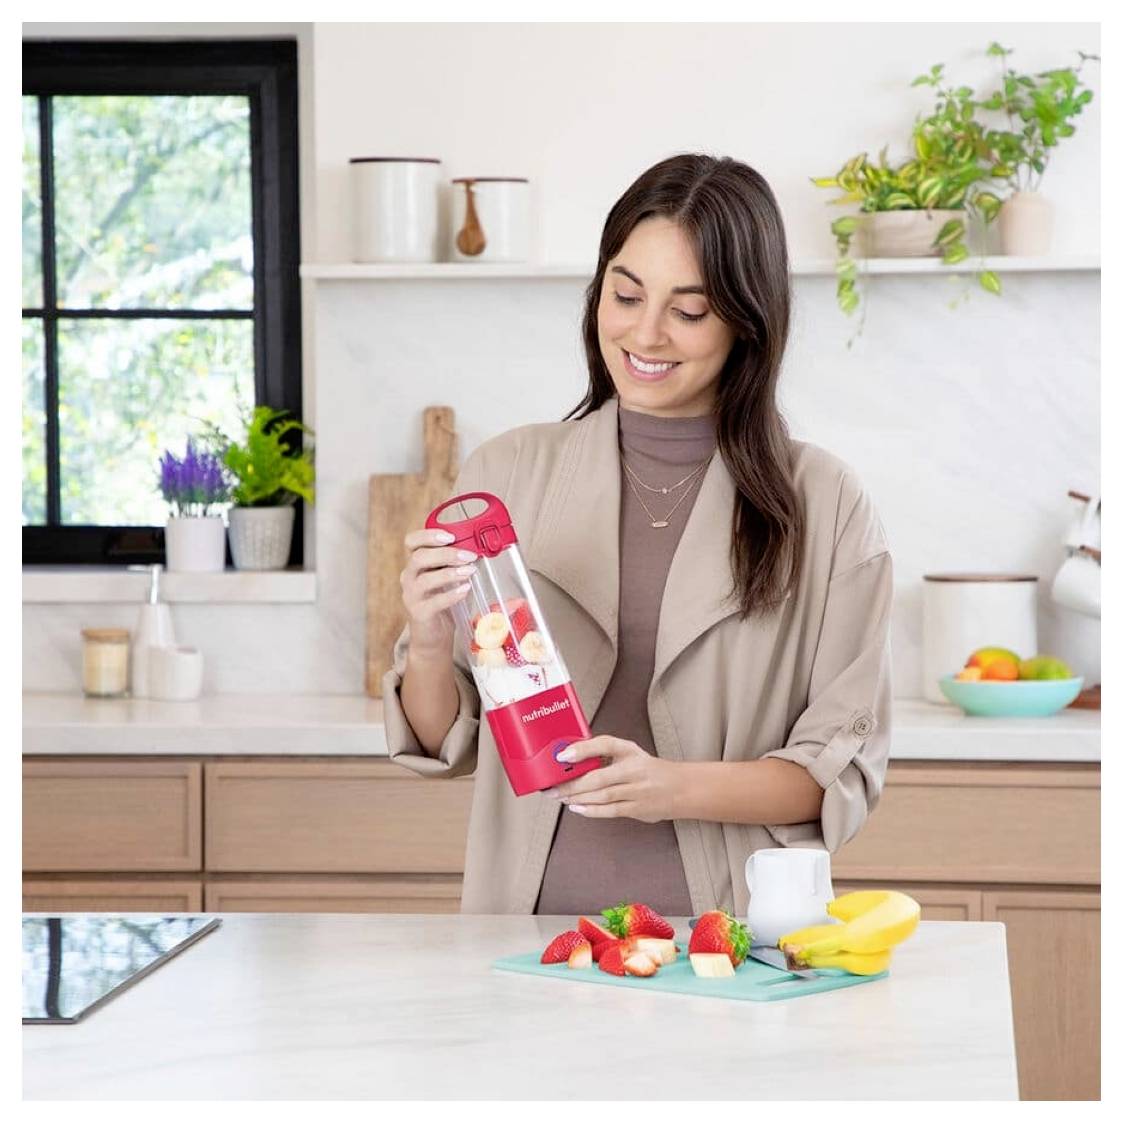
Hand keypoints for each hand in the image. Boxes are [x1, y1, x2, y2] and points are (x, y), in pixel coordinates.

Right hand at [399, 528, 478, 656]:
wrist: (432, 636)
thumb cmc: (440, 602)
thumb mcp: (445, 579)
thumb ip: (453, 564)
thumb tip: (477, 549)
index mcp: (415, 564)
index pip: (411, 542)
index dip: (428, 535)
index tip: (450, 536)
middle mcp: (409, 577)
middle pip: (419, 557)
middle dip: (446, 554)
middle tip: (469, 555)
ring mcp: (412, 596)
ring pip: (425, 579)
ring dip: (451, 573)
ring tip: (470, 571)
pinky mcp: (419, 614)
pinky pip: (434, 602)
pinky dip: (451, 595)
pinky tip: (465, 590)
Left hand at [546, 736, 680, 822]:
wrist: (682, 788)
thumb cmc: (649, 770)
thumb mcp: (630, 754)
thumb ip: (605, 755)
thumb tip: (570, 759)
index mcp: (631, 751)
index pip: (606, 744)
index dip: (583, 749)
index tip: (563, 755)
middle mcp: (635, 769)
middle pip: (598, 777)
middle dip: (572, 784)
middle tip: (553, 787)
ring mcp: (638, 790)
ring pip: (602, 795)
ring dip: (578, 798)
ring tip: (561, 797)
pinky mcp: (638, 808)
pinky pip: (611, 810)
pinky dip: (591, 810)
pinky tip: (576, 808)